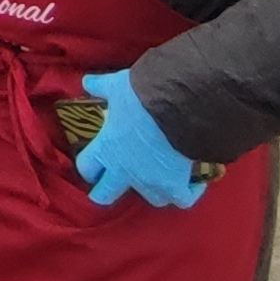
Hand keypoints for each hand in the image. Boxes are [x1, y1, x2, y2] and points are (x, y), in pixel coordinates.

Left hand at [74, 70, 206, 209]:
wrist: (178, 107)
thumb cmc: (142, 96)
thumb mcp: (117, 86)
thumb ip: (101, 86)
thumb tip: (87, 81)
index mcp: (106, 149)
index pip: (86, 167)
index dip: (89, 167)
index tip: (95, 166)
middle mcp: (125, 171)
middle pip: (105, 195)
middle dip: (108, 191)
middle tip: (115, 184)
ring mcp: (151, 182)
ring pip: (150, 198)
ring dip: (153, 190)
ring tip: (160, 178)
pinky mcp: (176, 185)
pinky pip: (182, 199)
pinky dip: (188, 193)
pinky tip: (193, 182)